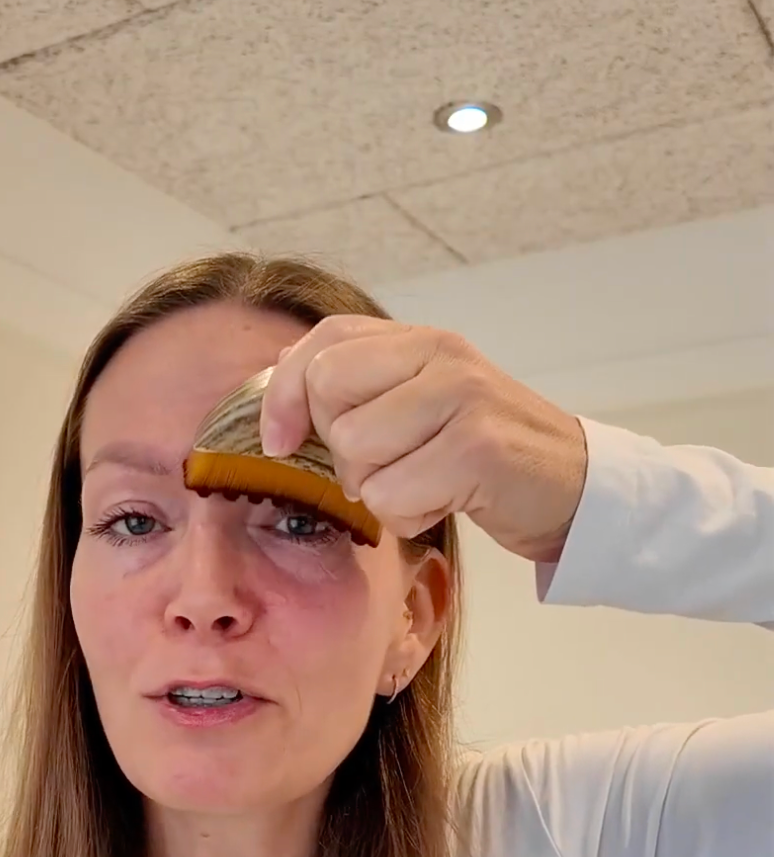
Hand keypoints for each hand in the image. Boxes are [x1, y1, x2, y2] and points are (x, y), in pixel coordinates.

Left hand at [259, 317, 587, 563]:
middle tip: (391, 464)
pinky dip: (408, 516)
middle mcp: (441, 356)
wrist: (576, 489)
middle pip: (327, 396)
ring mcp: (462, 398)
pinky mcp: (478, 450)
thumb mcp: (424, 400)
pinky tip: (444, 503)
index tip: (280, 440)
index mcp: (421, 340)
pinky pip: (391, 496)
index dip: (283, 394)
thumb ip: (363, 381)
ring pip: (354, 452)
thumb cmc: (486, 453)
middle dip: (342, 449)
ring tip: (425, 484)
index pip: (321, 344)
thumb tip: (281, 375)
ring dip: (379, 490)